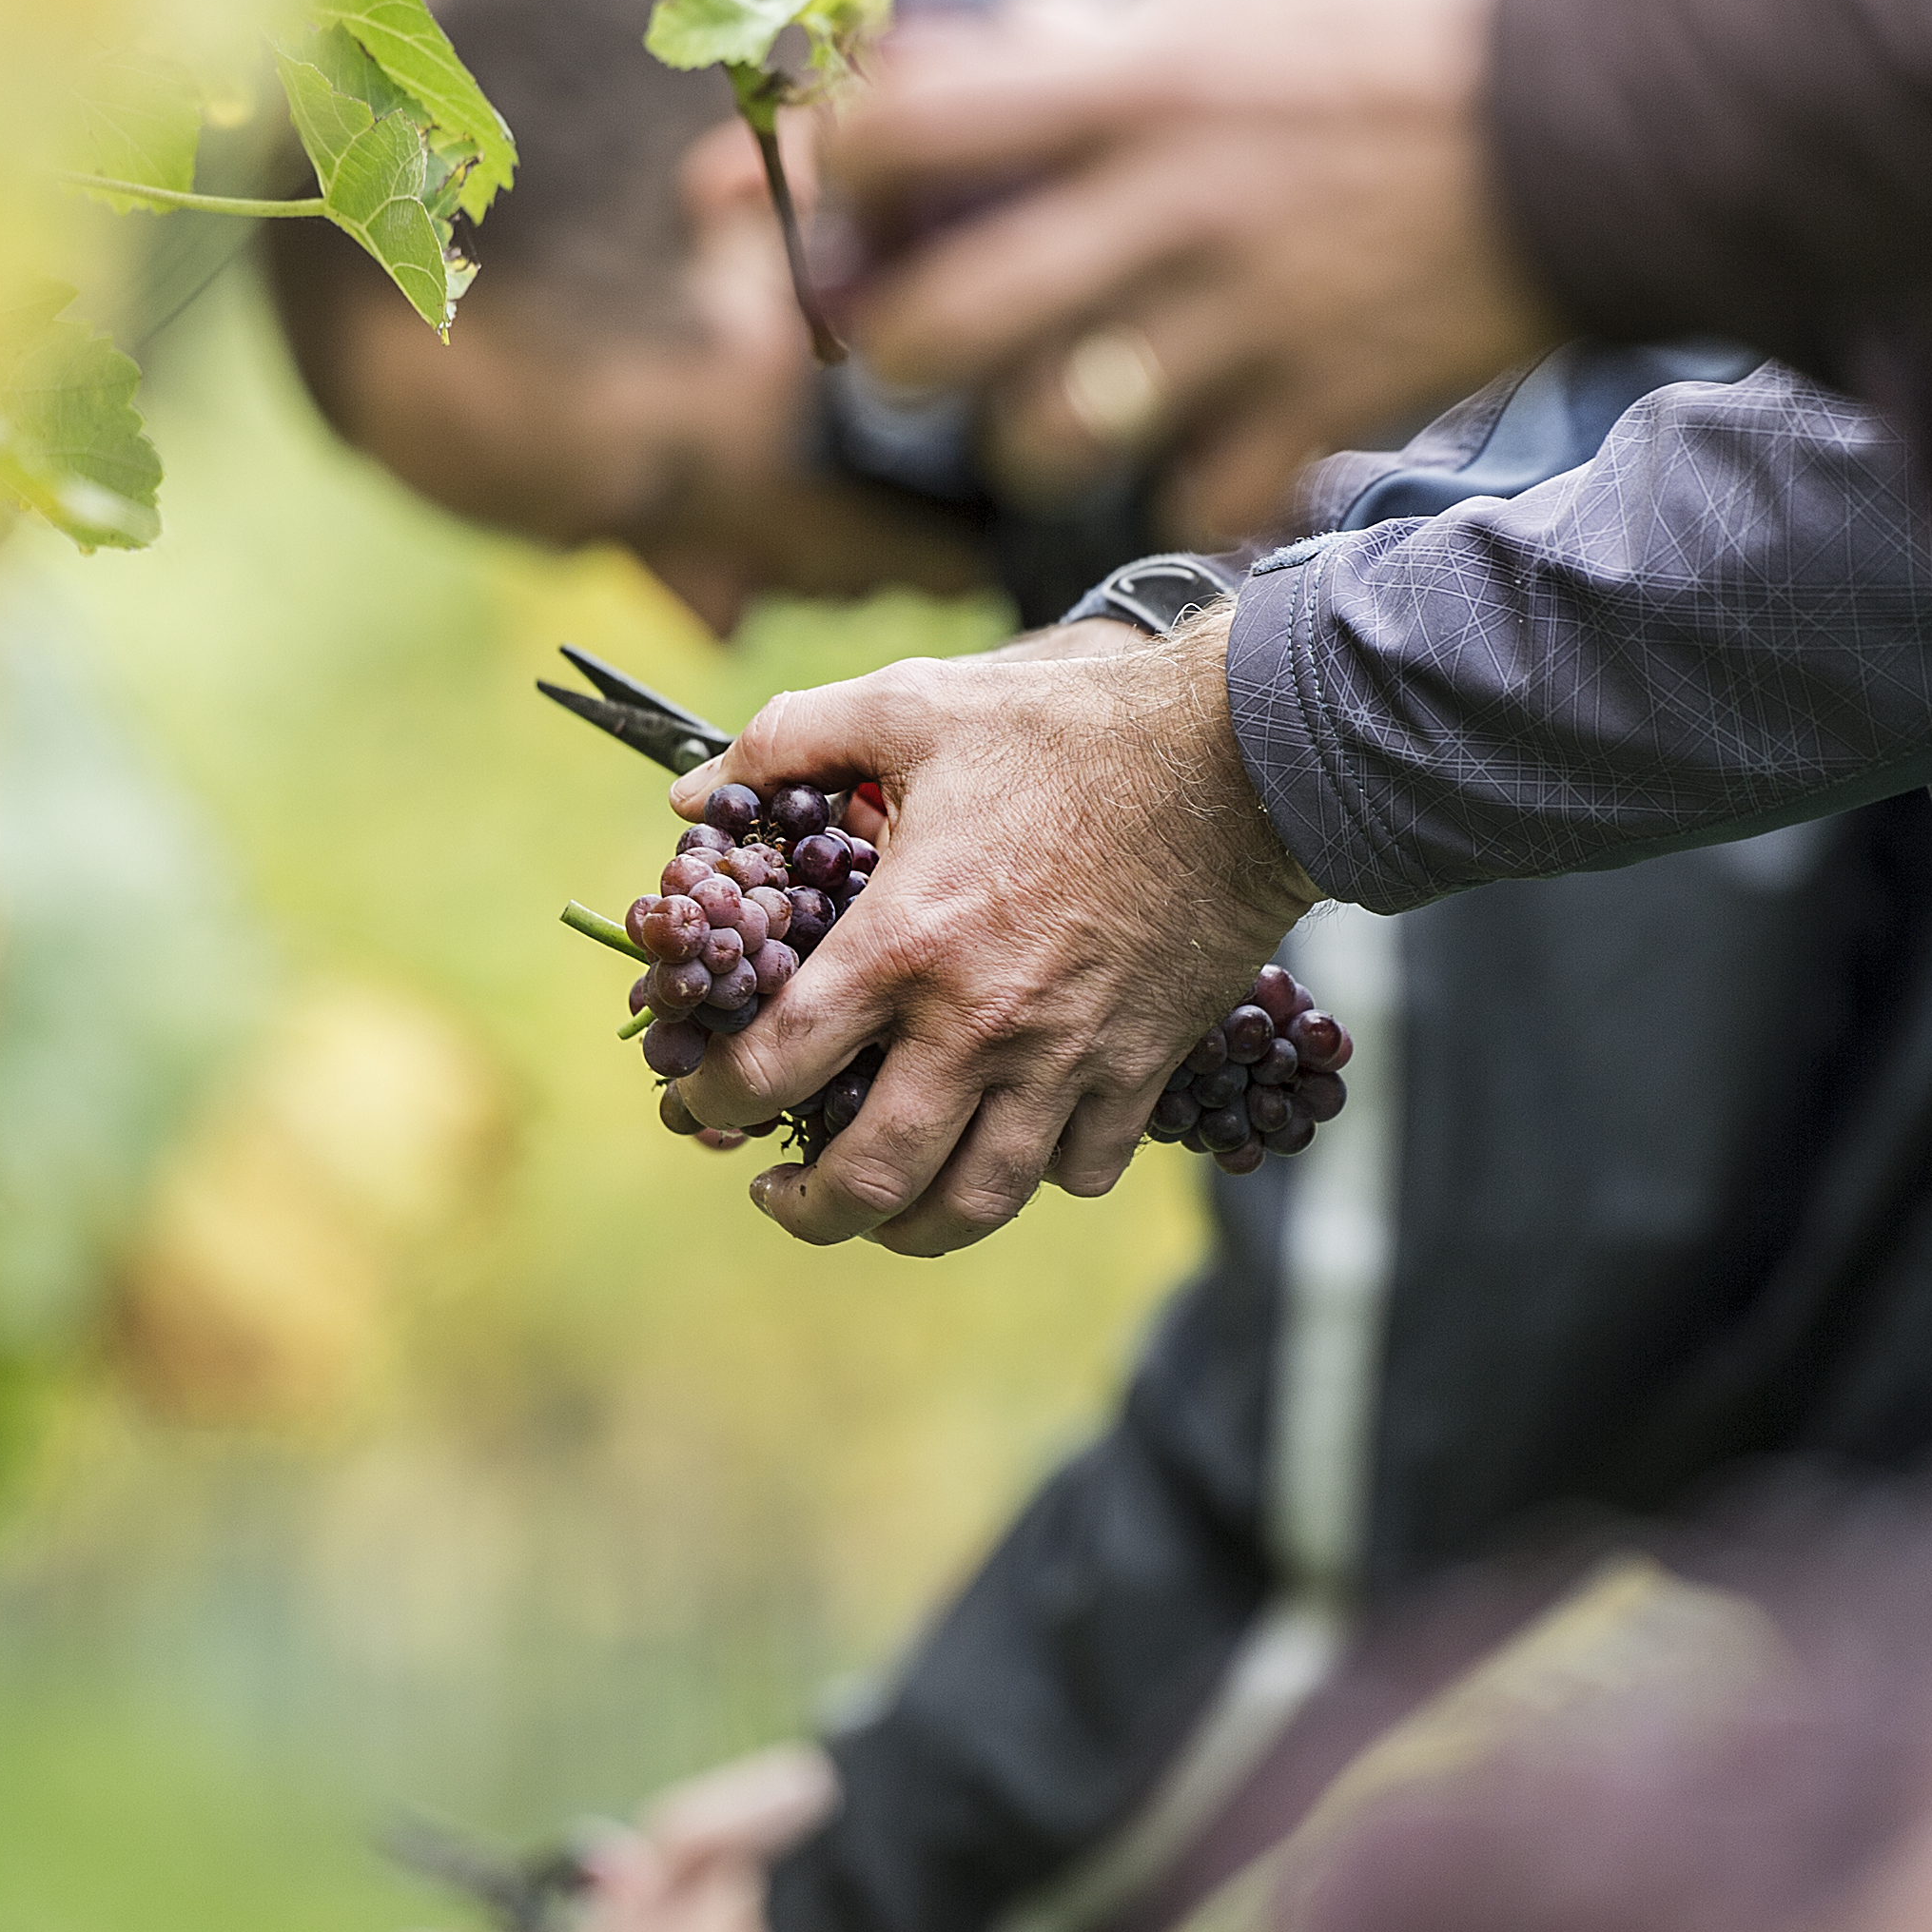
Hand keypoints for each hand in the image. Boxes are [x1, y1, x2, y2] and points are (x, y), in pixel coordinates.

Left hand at [668, 614, 1321, 1251]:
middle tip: (776, 1194)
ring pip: (977, 1202)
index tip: (693, 1101)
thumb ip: (789, 737)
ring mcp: (1065, 1060)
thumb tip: (690, 790)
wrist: (1241, 760)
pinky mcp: (1139, 1068)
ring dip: (912, 1228)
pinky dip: (1037, 1178)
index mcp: (905, 941)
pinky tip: (1004, 1151)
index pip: (777, 1063)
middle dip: (805, 1211)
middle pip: (872, 1178)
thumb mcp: (914, 704)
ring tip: (880, 1211)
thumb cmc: (1069, 727)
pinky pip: (1078, 1168)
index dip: (712, 1098)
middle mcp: (978, 1024)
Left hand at [830, 0, 1559, 544]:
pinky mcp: (1322, 405)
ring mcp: (1242, 318)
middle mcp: (1167, 204)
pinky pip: (1192, 497)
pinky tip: (1201, 460)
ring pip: (1049, 436)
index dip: (849, 173)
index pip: (913, 127)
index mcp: (1139, 78)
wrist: (1614, 120)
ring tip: (1058, 421)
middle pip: (942, 321)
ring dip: (1030, 443)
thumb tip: (1038, 12)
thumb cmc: (1433, 21)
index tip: (860, 198)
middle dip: (898, 354)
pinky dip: (1181, 496)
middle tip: (918, 352)